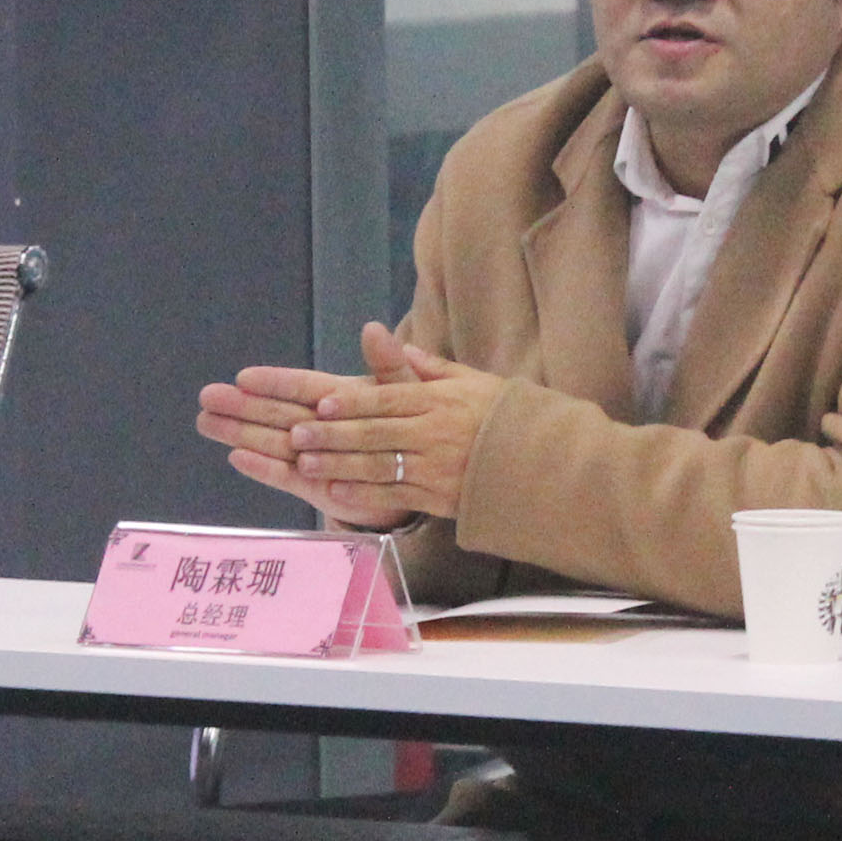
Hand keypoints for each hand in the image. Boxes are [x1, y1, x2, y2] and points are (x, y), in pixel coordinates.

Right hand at [197, 323, 418, 526]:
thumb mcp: (407, 392)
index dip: (273, 382)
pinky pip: (286, 477)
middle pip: (275, 413)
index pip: (301, 386)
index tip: (243, 376)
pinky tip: (236, 458)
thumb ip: (389, 365)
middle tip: (206, 396)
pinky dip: (263, 469)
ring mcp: (313, 455)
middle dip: (241, 406)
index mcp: (339, 397)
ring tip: (205, 421)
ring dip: (239, 433)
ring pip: (272, 442)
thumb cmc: (412, 426)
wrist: (418, 476)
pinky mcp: (314, 485)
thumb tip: (374, 328)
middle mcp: (318, 425)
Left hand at [283, 326, 504, 521]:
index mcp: (440, 401)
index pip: (388, 399)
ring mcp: (436, 468)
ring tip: (305, 462)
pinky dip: (364, 495)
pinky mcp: (439, 498)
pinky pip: (396, 496)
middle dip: (333, 434)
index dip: (352, 403)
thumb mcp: (476, 382)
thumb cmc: (504, 419)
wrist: (544, 465)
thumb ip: (433, 367)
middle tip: (297, 433)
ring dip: (339, 464)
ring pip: (380, 465)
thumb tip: (397, 342)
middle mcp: (435, 433)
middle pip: (375, 433)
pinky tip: (336, 492)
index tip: (321, 403)